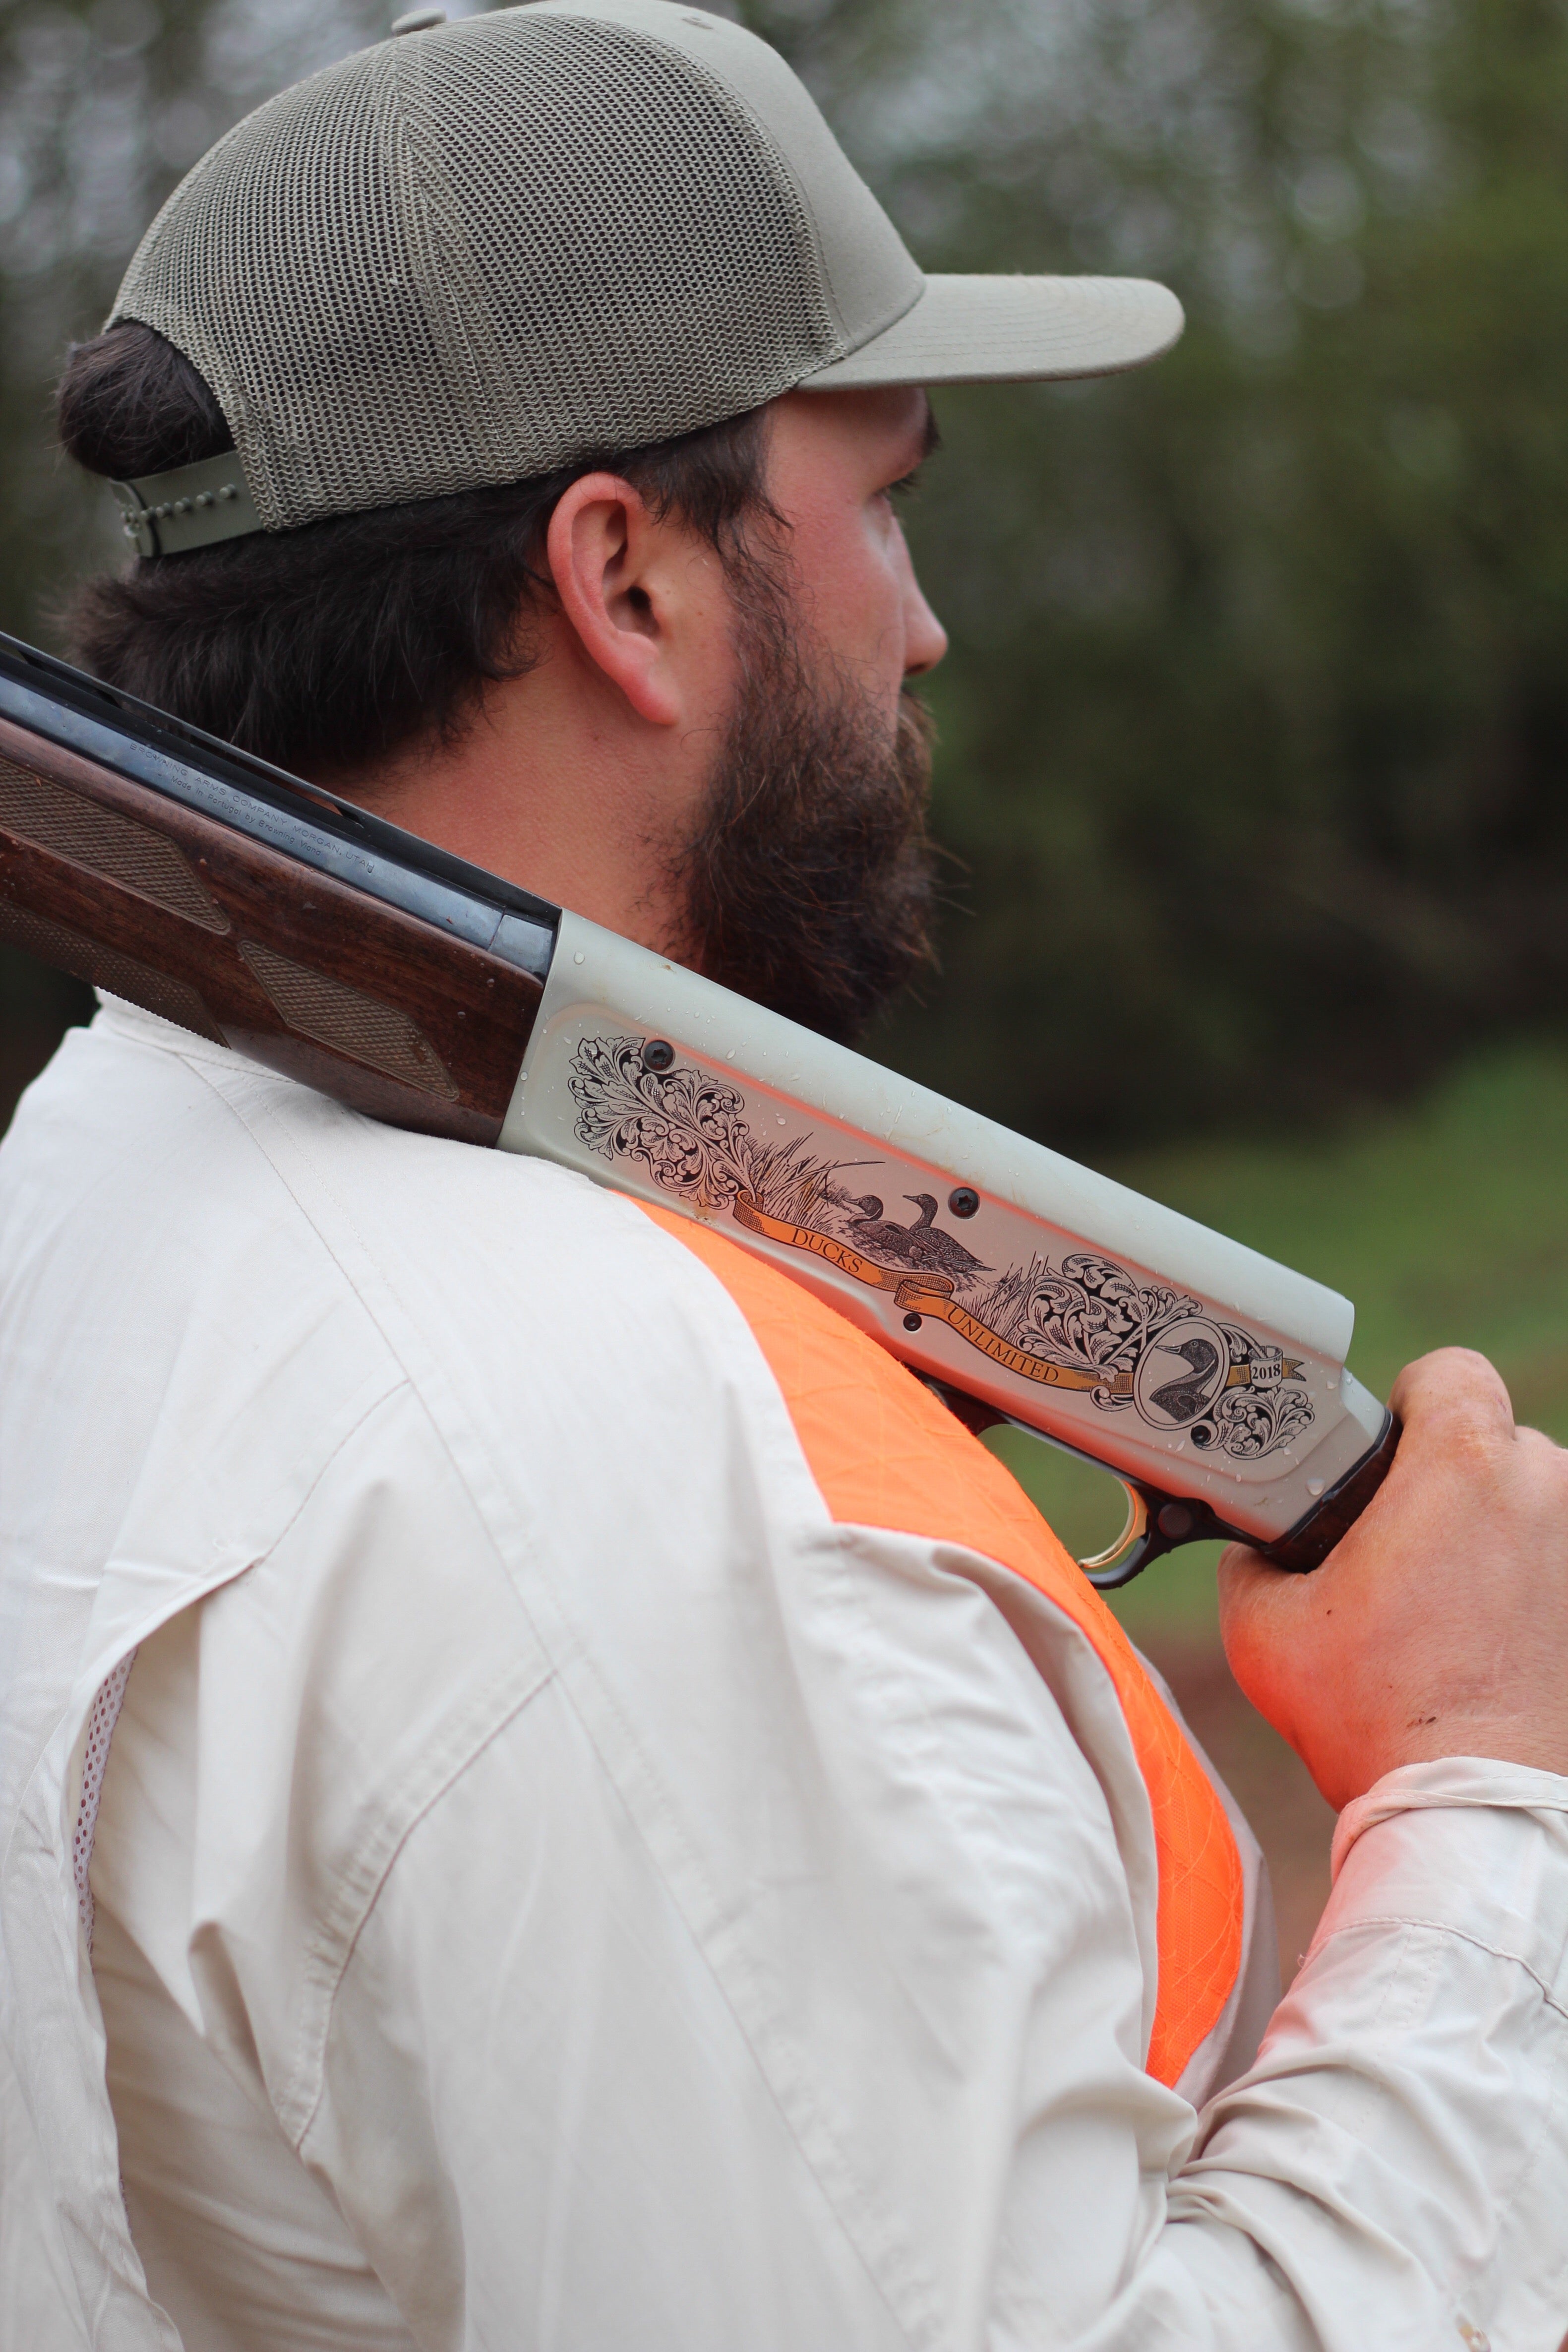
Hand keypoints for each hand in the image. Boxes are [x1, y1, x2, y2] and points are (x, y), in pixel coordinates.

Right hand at [1218, 1349, 1567, 1810]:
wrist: (1477, 1815)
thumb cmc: (1376, 1717)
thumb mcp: (1264, 1630)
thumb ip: (1252, 1562)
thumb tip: (1259, 1553)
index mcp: (1461, 1466)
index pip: (1451, 1371)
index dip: (1410, 1401)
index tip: (1385, 1456)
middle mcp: (1545, 1490)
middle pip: (1497, 1442)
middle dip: (1450, 1482)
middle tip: (1400, 1548)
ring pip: (1539, 1506)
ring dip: (1499, 1536)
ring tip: (1450, 1608)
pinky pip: (1557, 1570)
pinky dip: (1532, 1592)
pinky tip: (1496, 1644)